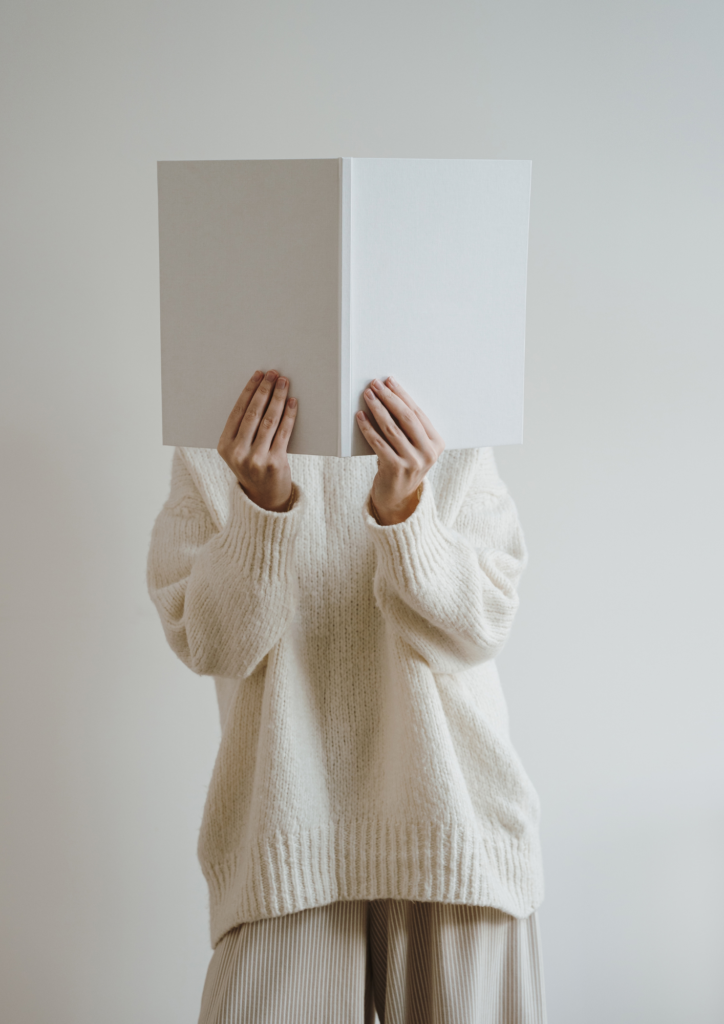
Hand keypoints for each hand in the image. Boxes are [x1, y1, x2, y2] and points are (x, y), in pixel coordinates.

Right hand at [217, 369, 297, 511]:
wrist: (265, 499)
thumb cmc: (253, 468)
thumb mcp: (238, 452)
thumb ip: (243, 430)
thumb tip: (260, 394)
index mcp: (224, 447)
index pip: (238, 412)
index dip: (249, 391)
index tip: (258, 375)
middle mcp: (237, 453)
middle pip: (253, 413)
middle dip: (265, 390)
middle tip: (274, 375)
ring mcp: (256, 459)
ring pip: (269, 421)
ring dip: (278, 399)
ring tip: (284, 384)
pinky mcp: (275, 463)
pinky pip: (284, 433)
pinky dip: (289, 415)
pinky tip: (292, 403)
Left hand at [356, 376, 444, 524]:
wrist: (397, 498)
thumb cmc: (403, 465)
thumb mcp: (414, 447)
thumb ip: (408, 427)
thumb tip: (388, 396)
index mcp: (436, 443)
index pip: (417, 412)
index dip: (402, 395)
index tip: (389, 381)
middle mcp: (428, 452)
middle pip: (406, 418)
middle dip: (389, 398)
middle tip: (376, 385)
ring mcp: (413, 462)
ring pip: (391, 428)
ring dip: (377, 409)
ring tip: (368, 396)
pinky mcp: (396, 469)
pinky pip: (379, 443)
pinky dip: (368, 428)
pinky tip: (360, 417)